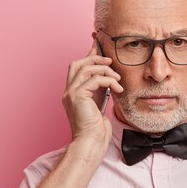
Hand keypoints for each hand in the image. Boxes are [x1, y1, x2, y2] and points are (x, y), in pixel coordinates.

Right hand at [62, 40, 123, 157]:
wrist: (91, 142)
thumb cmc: (96, 128)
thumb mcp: (99, 103)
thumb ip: (100, 89)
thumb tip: (108, 75)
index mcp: (73, 92)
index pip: (78, 67)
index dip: (89, 55)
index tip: (99, 45)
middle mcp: (68, 91)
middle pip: (78, 63)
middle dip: (95, 58)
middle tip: (110, 61)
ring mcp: (71, 93)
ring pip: (86, 68)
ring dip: (105, 70)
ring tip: (117, 79)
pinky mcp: (77, 96)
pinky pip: (95, 79)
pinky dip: (109, 81)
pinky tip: (117, 89)